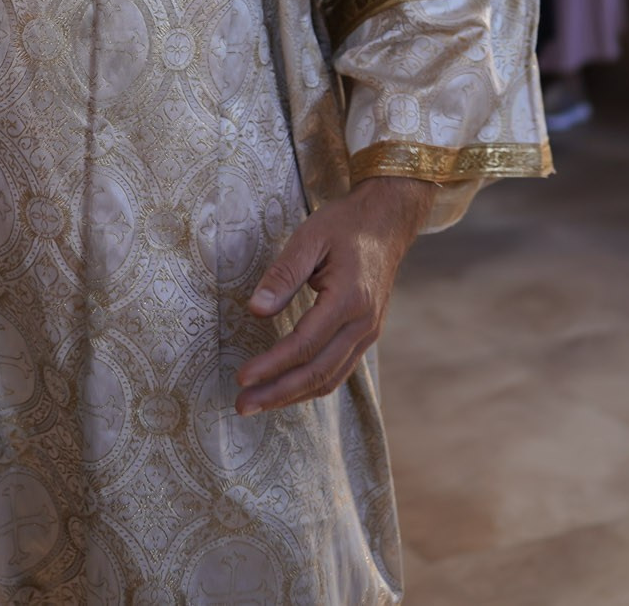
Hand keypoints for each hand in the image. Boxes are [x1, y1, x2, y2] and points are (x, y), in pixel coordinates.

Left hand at [235, 176, 433, 415]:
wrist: (387, 223)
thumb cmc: (345, 226)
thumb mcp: (310, 237)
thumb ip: (283, 274)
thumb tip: (256, 310)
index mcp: (349, 299)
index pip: (305, 344)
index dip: (272, 365)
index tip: (242, 377)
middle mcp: (363, 323)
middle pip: (318, 372)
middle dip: (278, 392)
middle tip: (242, 405)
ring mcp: (368, 333)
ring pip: (330, 379)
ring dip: (292, 396)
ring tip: (258, 404)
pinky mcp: (366, 335)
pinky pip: (338, 371)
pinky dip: (311, 386)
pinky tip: (287, 390)